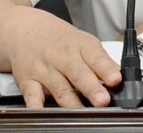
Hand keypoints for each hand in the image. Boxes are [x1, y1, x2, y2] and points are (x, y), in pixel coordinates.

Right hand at [1, 5, 120, 107]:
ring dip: (71, 102)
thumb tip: (118, 81)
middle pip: (78, 73)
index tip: (115, 79)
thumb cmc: (58, 39)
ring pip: (59, 88)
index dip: (107, 69)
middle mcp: (62, 57)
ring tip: (82, 113)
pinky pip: (32, 95)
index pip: (96, 57)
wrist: (24, 29)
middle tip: (103, 100)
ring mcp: (44, 69)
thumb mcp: (83, 42)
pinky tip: (42, 111)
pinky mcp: (27, 81)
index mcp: (80, 46)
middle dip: (91, 88)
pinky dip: (36, 105)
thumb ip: (100, 62)